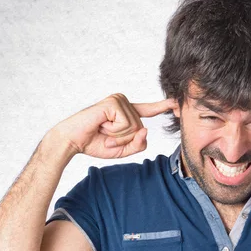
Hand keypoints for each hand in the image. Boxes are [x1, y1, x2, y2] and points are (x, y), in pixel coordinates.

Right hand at [50, 93, 176, 158]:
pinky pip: (125, 125)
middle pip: (141, 129)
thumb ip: (138, 144)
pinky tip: (101, 126)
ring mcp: (119, 100)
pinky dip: (113, 131)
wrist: (73, 141)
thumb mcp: (123, 149)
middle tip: (106, 136)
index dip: (163, 106)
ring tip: (103, 131)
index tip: (176, 103)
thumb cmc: (96, 143)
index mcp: (127, 112)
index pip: (149, 110)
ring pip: (134, 128)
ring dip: (118, 137)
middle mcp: (124, 103)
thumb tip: (146, 130)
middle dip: (124, 140)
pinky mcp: (113, 102)